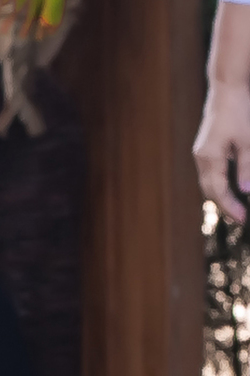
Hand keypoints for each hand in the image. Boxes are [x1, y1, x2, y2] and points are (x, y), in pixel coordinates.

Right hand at [195, 81, 249, 221]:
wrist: (227, 87)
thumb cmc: (238, 109)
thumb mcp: (247, 140)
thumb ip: (246, 167)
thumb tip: (247, 191)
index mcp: (210, 157)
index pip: (218, 191)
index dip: (230, 207)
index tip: (242, 218)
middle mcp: (202, 158)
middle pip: (210, 191)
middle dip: (224, 205)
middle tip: (240, 217)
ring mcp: (202, 153)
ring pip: (209, 183)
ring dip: (221, 195)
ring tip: (236, 204)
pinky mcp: (205, 148)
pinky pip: (211, 173)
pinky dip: (220, 183)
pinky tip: (231, 185)